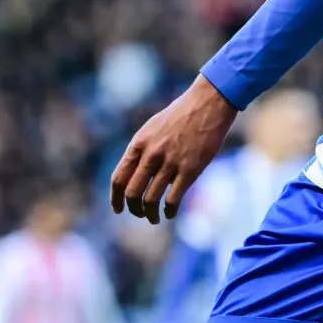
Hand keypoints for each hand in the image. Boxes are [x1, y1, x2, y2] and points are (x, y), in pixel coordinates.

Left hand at [111, 76, 236, 224]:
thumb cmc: (180, 116)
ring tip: (154, 218)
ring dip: (151, 214)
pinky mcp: (190, 170)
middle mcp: (151, 154)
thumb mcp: (152, 129)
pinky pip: (173, 199)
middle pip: (132, 193)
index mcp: (139, 144)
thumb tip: (137, 178)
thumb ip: (142, 151)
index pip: (119, 178)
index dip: (115, 198)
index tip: (117, 209)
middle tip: (139, 214)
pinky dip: (169, 211)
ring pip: (151, 200)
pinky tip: (170, 213)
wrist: (207, 104)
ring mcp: (170, 163)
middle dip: (134, 209)